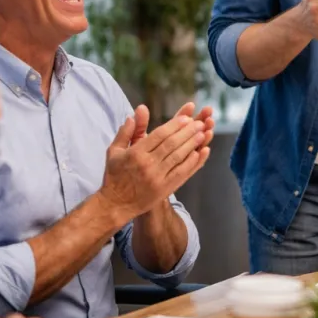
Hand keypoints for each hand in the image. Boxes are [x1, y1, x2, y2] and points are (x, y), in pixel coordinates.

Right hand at [99, 105, 210, 223]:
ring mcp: (157, 178)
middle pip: (171, 144)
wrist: (116, 204)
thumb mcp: (114, 151)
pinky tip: (200, 153)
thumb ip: (126, 132)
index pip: (159, 135)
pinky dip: (192, 162)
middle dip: (187, 132)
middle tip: (199, 123)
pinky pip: (181, 173)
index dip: (174, 125)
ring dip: (192, 144)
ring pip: (178, 157)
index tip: (186, 118)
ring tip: (203, 134)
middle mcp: (147, 164)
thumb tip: (136, 112)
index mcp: (135, 153)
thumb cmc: (115, 176)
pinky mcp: (164, 189)